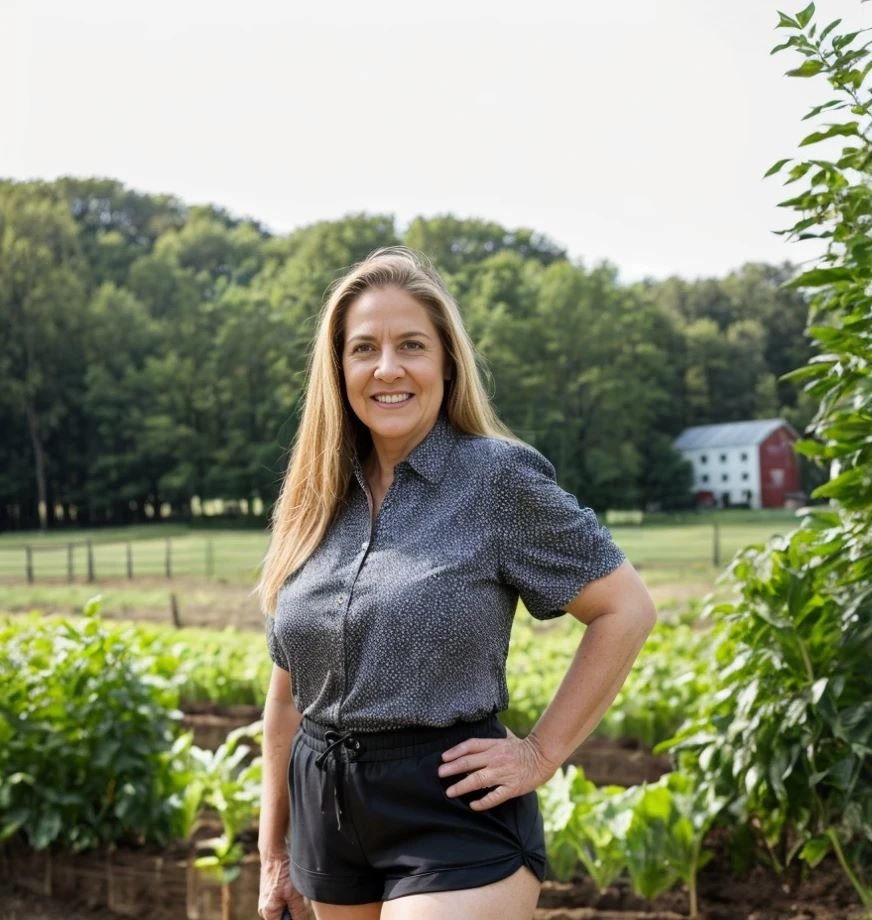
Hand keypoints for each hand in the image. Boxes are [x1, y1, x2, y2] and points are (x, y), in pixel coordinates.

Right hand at [258, 853, 313, 919]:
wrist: (274, 853)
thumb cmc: (282, 873)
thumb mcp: (294, 895)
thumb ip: (298, 913)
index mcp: (268, 913)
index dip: (294, 919)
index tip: (300, 909)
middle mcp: (265, 910)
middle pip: (284, 918)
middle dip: (294, 912)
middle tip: (298, 898)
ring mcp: (268, 902)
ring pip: (285, 910)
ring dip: (294, 904)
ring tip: (295, 892)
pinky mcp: (271, 895)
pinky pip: (284, 902)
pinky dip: (291, 898)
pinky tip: (293, 887)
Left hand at [437, 730, 557, 810]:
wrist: (542, 757)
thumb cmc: (521, 748)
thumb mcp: (504, 739)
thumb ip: (488, 741)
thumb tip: (471, 742)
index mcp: (494, 745)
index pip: (470, 746)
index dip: (455, 751)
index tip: (443, 757)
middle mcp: (496, 758)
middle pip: (470, 762)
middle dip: (452, 768)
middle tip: (439, 774)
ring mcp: (503, 773)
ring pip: (479, 780)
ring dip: (462, 786)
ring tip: (450, 792)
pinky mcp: (512, 787)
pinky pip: (495, 796)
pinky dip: (483, 802)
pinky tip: (473, 806)